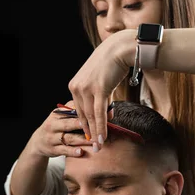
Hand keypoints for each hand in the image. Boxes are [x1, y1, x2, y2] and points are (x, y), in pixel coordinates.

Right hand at [26, 100, 90, 157]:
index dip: (83, 113)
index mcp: (56, 114)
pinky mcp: (53, 150)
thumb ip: (73, 109)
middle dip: (82, 126)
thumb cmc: (56, 126)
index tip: (95, 114)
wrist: (39, 142)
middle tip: (95, 126)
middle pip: (68, 124)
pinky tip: (81, 152)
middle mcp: (52, 125)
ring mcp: (52, 138)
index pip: (70, 112)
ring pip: (69, 138)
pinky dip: (72, 151)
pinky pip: (64, 150)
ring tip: (93, 141)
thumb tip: (91, 103)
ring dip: (82, 140)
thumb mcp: (60, 115)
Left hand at [68, 31, 134, 148]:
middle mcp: (77, 87)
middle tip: (94, 146)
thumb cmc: (112, 63)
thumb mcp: (100, 80)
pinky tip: (103, 137)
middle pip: (83, 115)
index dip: (84, 125)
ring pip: (91, 117)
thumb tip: (107, 111)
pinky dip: (101, 127)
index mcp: (74, 85)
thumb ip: (100, 95)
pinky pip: (99, 113)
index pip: (79, 110)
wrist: (119, 48)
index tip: (89, 136)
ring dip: (96, 133)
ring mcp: (86, 89)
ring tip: (99, 146)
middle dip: (89, 132)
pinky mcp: (98, 90)